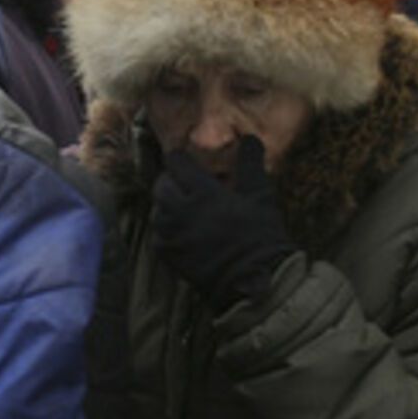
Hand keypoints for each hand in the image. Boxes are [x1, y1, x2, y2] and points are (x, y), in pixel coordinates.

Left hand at [152, 137, 296, 311]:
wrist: (256, 280)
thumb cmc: (261, 234)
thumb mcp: (260, 195)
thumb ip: (250, 164)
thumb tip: (249, 138)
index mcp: (202, 192)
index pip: (176, 163)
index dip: (179, 159)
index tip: (185, 160)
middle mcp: (181, 210)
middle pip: (160, 185)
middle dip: (170, 180)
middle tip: (184, 183)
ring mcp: (172, 234)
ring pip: (156, 209)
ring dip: (166, 204)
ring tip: (183, 206)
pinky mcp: (168, 254)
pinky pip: (157, 234)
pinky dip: (165, 229)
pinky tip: (180, 229)